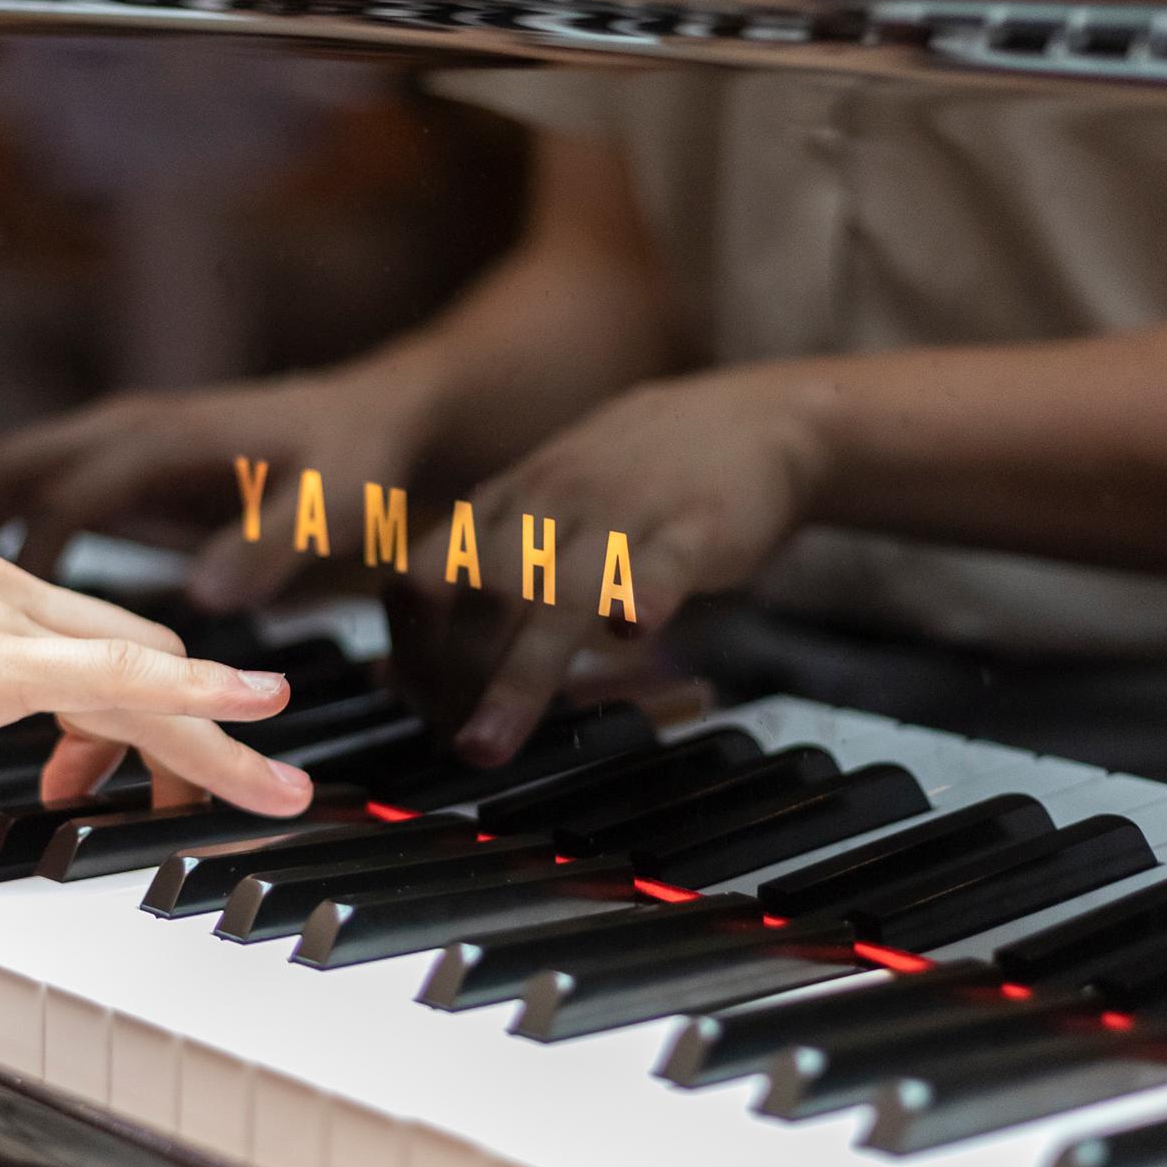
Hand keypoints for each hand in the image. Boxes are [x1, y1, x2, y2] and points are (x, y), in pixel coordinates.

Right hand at [0, 362, 441, 608]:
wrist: (380, 413)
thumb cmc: (363, 459)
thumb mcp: (337, 504)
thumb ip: (273, 547)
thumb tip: (208, 602)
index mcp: (167, 441)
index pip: (69, 497)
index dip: (33, 564)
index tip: (5, 631)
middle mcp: (128, 431)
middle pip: (9, 468)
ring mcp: (120, 442)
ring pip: (8, 472)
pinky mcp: (125, 467)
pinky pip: (38, 491)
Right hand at [0, 522, 315, 814]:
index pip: (68, 658)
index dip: (106, 725)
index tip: (101, 782)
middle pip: (132, 665)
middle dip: (185, 737)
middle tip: (223, 798)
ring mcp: (1, 622)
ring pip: (152, 682)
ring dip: (220, 742)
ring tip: (282, 792)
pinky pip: (132, 681)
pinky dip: (206, 699)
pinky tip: (262, 714)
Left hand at [402, 368, 828, 762]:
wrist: (755, 418)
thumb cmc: (637, 481)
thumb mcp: (545, 511)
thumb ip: (487, 575)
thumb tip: (412, 660)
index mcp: (505, 505)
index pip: (425, 577)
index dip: (410, 651)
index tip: (417, 712)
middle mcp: (551, 504)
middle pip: (480, 595)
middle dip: (452, 679)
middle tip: (449, 748)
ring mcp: (623, 511)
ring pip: (557, 595)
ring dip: (516, 677)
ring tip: (492, 742)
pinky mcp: (696, 525)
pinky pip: (660, 562)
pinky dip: (640, 596)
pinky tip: (629, 634)